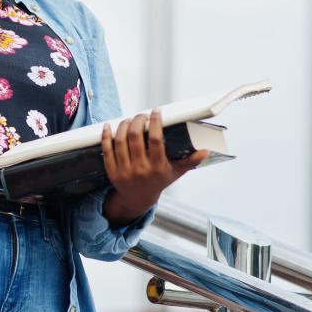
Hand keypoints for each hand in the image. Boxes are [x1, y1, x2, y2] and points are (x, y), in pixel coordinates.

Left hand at [100, 108, 208, 226]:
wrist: (138, 199)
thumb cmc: (159, 181)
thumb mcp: (175, 172)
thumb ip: (190, 161)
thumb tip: (206, 151)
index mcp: (157, 168)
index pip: (156, 140)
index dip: (155, 123)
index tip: (156, 111)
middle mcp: (140, 169)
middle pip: (135, 138)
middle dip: (138, 121)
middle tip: (142, 115)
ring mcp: (124, 171)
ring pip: (120, 141)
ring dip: (123, 125)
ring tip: (130, 119)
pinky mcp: (111, 171)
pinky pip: (106, 150)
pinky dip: (106, 136)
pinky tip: (109, 126)